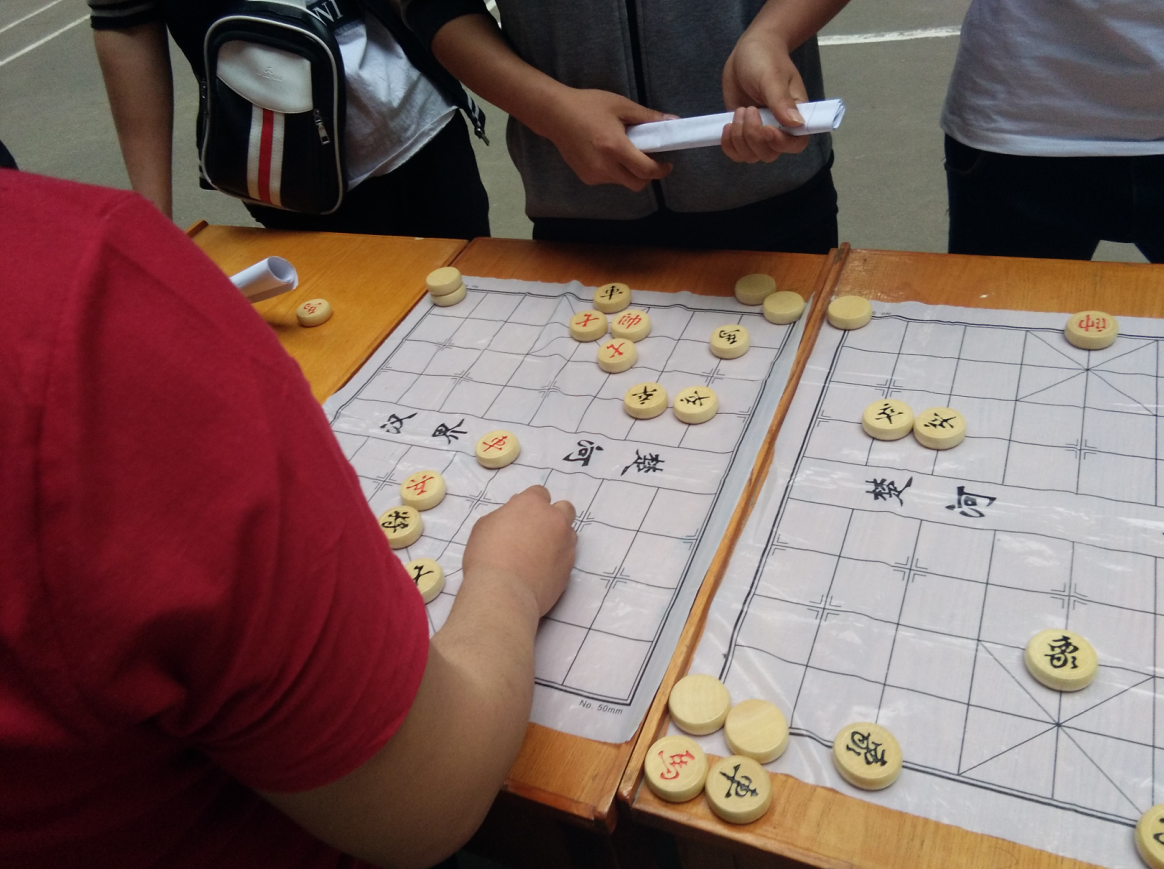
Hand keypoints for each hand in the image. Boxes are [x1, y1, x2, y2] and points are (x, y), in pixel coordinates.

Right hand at [462, 485, 575, 616]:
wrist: (503, 593)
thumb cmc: (486, 556)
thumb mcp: (484, 527)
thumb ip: (504, 516)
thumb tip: (513, 519)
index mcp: (532, 504)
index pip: (539, 493)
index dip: (530, 504)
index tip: (520, 516)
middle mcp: (555, 519)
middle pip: (564, 508)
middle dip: (554, 515)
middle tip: (536, 531)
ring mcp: (566, 543)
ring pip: (570, 533)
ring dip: (559, 537)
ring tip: (540, 553)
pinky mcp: (570, 567)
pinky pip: (568, 556)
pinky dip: (558, 559)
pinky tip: (542, 570)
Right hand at [541, 88, 672, 190]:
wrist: (554, 115)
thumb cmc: (588, 106)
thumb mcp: (621, 105)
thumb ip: (648, 117)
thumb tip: (673, 122)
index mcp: (615, 147)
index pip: (645, 170)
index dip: (660, 170)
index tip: (666, 163)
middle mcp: (604, 167)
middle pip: (636, 184)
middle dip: (647, 176)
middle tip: (648, 160)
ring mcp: (593, 175)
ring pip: (622, 182)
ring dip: (629, 172)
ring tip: (623, 151)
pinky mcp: (586, 177)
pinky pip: (608, 179)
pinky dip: (614, 171)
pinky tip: (607, 154)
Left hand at [720, 28, 809, 162]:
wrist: (748, 52)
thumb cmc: (766, 59)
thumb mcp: (772, 77)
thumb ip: (781, 101)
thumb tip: (797, 124)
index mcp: (795, 116)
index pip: (795, 144)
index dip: (781, 144)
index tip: (766, 128)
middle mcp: (779, 129)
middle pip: (769, 154)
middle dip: (753, 137)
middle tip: (748, 109)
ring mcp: (759, 133)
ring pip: (751, 156)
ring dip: (739, 138)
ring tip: (739, 111)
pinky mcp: (742, 132)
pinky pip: (736, 152)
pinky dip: (729, 145)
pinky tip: (727, 125)